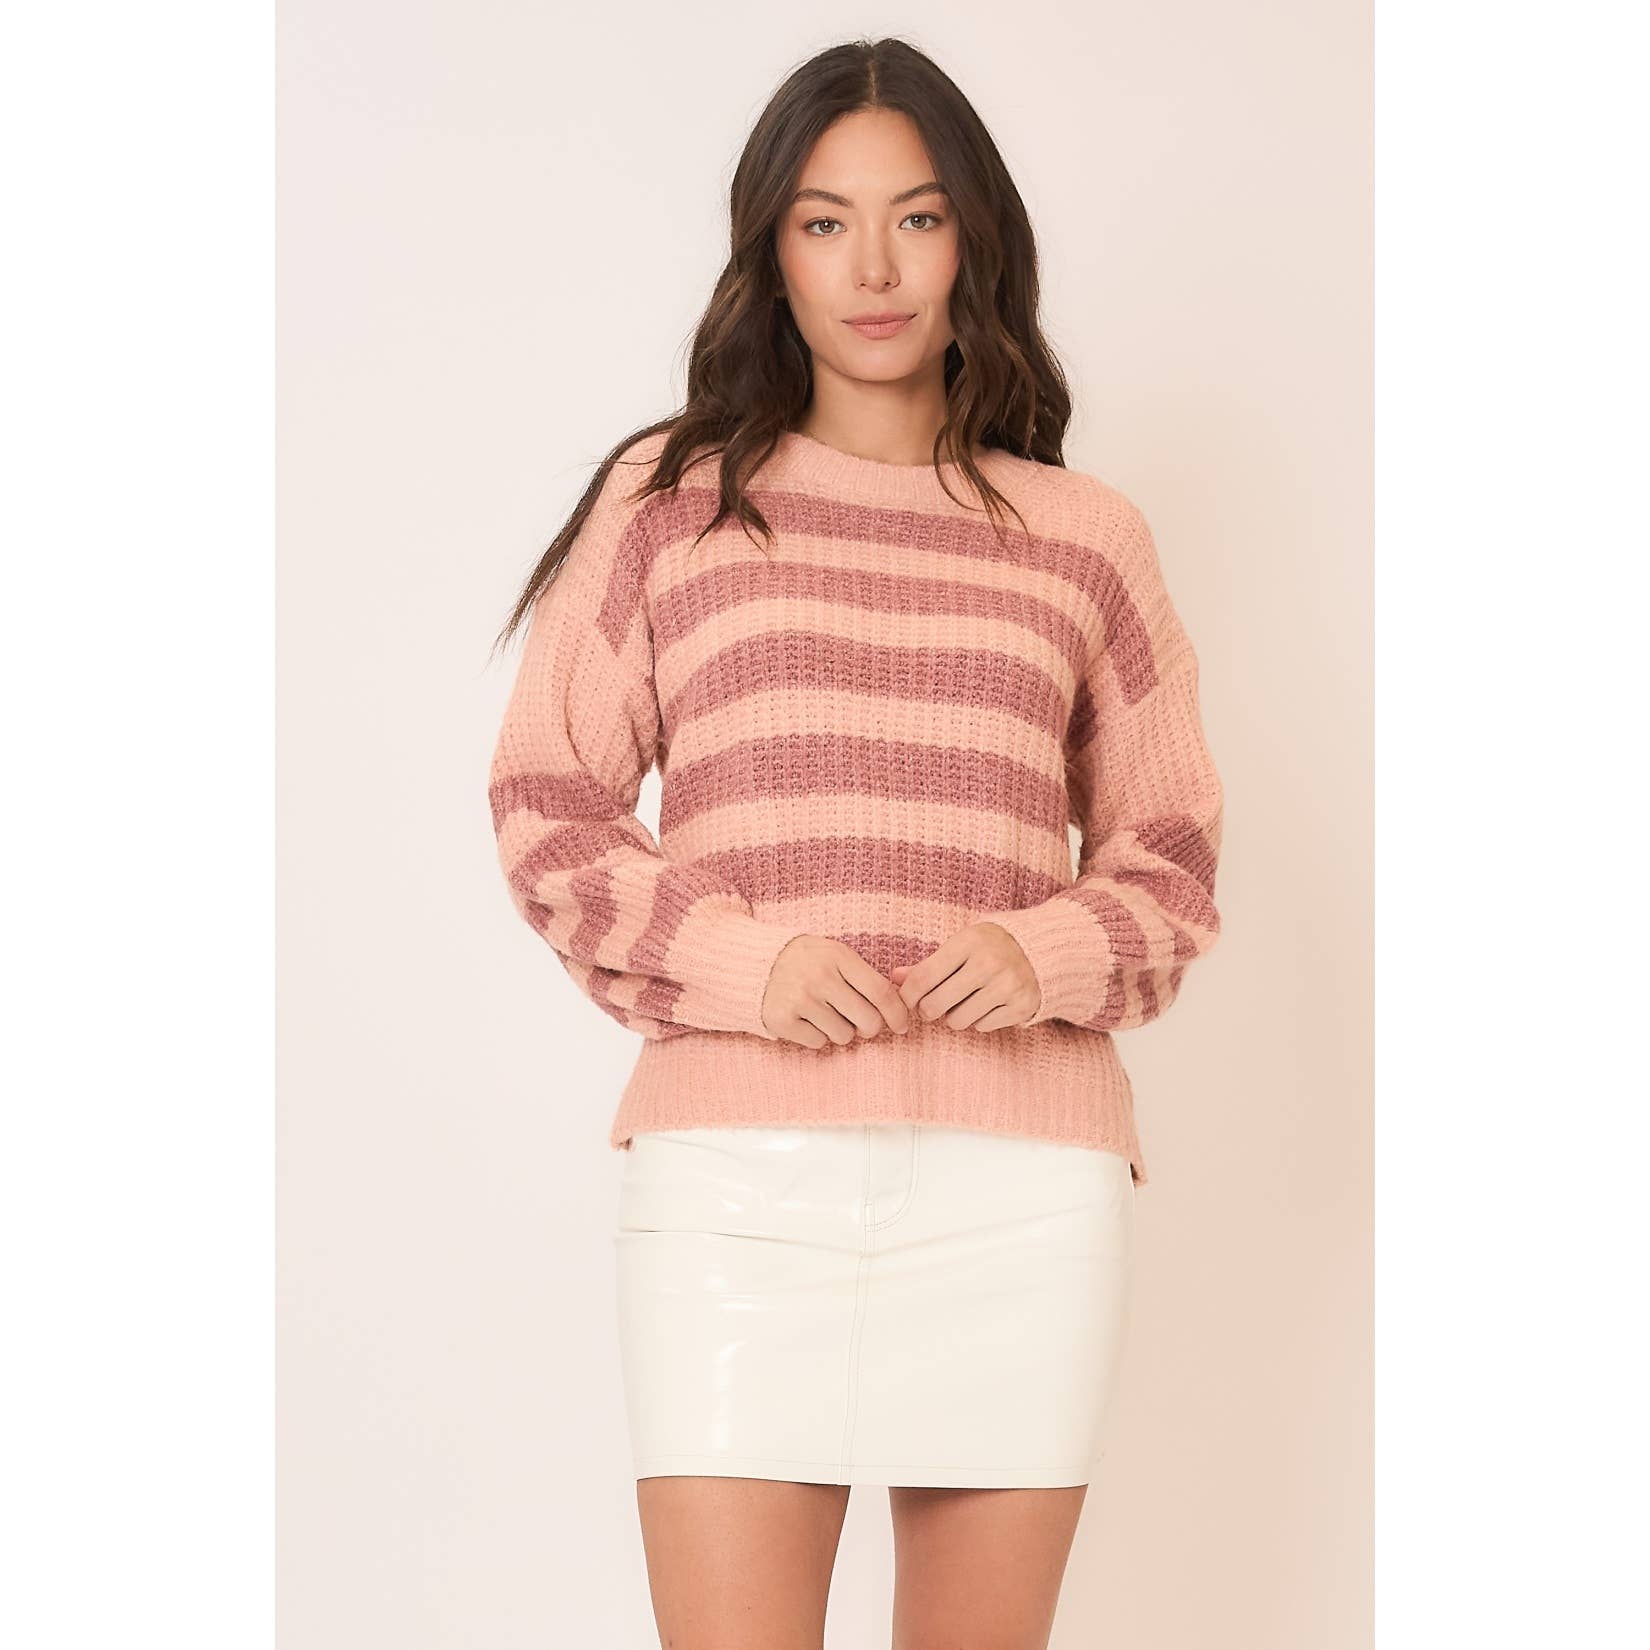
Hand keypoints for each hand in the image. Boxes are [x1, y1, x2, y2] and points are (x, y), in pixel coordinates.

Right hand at [761, 935, 912, 1048]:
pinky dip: (816, 1036)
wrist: (755, 964)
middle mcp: (820, 978)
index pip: (881, 992)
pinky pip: (818, 1043)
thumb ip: (865, 975)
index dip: (897, 1013)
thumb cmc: (806, 961)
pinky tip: (806, 1019)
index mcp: (838, 957)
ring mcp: (800, 1000)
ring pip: (844, 1036)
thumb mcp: (835, 955)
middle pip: (868, 1020)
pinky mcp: (782, 1020)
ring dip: (840, 1030)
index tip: (902, 1025)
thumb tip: (901, 1003)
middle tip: (861, 1022)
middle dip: (870, 1027)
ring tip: (825, 1013)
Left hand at [890, 921, 1040, 1031]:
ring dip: (954, 1016)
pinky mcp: (1021, 1006)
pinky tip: (987, 1004)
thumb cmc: (988, 948)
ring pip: (957, 1021)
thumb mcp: (959, 946)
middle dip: (927, 1010)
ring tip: (963, 1002)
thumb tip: (895, 979)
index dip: (908, 995)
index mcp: (969, 942)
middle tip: (932, 1007)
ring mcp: (1008, 986)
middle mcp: (989, 963)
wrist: (1040, 951)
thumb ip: (926, 964)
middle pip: (936, 1004)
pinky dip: (979, 1020)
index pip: (923, 977)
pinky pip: (982, 1027)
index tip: (907, 1000)